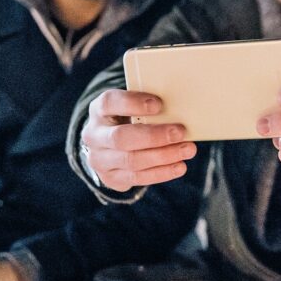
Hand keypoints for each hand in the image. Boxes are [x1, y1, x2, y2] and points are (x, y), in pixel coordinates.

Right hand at [81, 88, 197, 191]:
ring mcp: (99, 160)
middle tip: (180, 132)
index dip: (133, 103)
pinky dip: (161, 172)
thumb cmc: (129, 119)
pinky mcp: (110, 178)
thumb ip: (148, 108)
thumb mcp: (132, 108)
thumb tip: (179, 110)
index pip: (109, 103)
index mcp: (98, 110)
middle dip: (154, 136)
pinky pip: (137, 178)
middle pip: (121, 137)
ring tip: (187, 149)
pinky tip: (179, 166)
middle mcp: (93, 135)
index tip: (159, 104)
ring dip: (163, 156)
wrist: (110, 145)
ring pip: (131, 160)